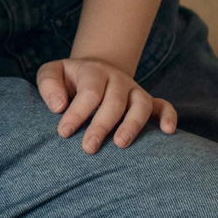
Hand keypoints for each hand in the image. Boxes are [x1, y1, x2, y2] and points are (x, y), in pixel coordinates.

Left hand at [36, 56, 178, 152]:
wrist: (94, 70)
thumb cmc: (68, 79)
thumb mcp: (52, 73)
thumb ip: (49, 84)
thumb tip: (59, 106)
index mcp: (94, 71)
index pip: (89, 92)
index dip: (77, 113)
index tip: (64, 132)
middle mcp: (117, 79)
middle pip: (114, 101)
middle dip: (101, 125)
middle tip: (88, 148)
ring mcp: (134, 90)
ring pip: (141, 104)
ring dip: (132, 124)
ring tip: (120, 144)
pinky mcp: (148, 101)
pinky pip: (164, 106)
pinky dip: (169, 117)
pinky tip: (167, 132)